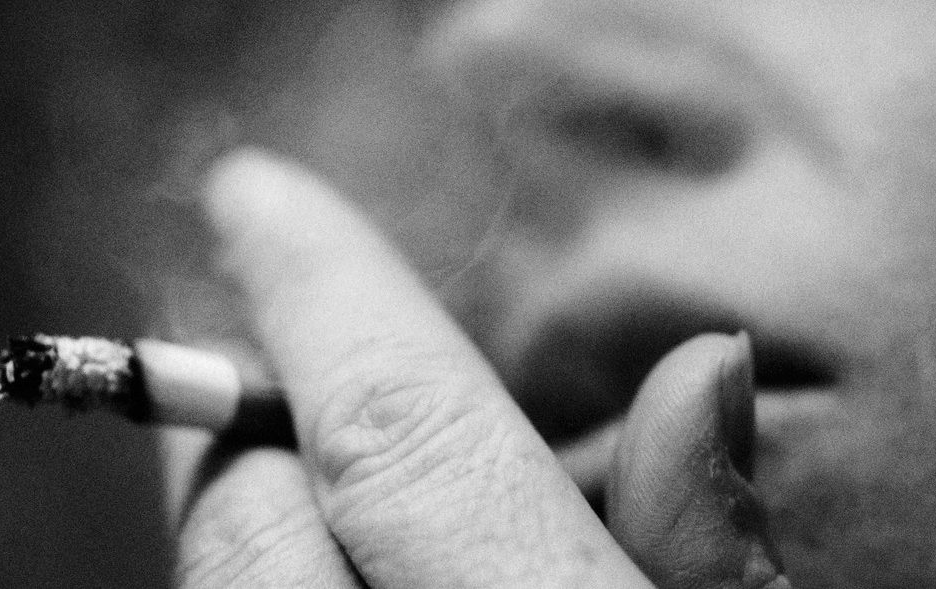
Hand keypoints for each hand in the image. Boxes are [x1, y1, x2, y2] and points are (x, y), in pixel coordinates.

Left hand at [164, 149, 788, 587]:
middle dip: (254, 417)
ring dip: (248, 503)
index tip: (255, 193)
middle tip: (264, 345)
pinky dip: (262, 581)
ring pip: (222, 585)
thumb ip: (713, 553)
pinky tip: (316, 564)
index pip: (401, 439)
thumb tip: (706, 368)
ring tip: (290, 454)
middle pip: (256, 520)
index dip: (328, 303)